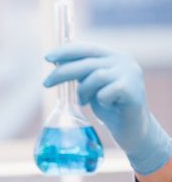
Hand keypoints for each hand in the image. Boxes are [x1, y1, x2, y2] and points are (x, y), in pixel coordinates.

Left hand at [44, 45, 171, 176]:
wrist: (135, 134)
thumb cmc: (112, 109)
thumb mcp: (94, 86)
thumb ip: (84, 73)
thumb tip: (58, 61)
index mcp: (114, 56)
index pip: (87, 48)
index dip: (66, 51)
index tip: (48, 57)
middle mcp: (124, 60)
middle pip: (87, 61)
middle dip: (63, 71)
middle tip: (46, 82)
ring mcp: (130, 73)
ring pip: (95, 76)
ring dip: (83, 91)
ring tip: (84, 102)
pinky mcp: (132, 90)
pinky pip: (104, 92)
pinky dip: (100, 100)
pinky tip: (107, 106)